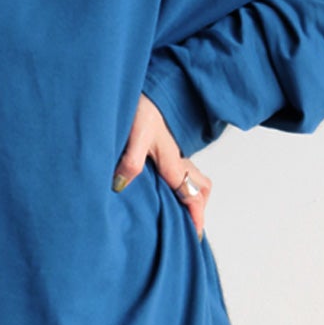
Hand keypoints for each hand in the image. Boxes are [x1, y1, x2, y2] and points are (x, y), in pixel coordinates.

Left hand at [113, 95, 211, 240]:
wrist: (141, 87)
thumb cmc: (140, 108)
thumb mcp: (134, 135)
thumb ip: (130, 161)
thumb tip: (122, 186)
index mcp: (174, 162)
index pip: (192, 195)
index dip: (196, 217)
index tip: (195, 237)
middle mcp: (178, 160)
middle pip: (201, 188)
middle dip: (199, 209)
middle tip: (190, 229)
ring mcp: (173, 155)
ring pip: (194, 180)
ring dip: (192, 198)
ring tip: (180, 217)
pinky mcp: (164, 151)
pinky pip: (180, 174)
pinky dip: (180, 188)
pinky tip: (163, 195)